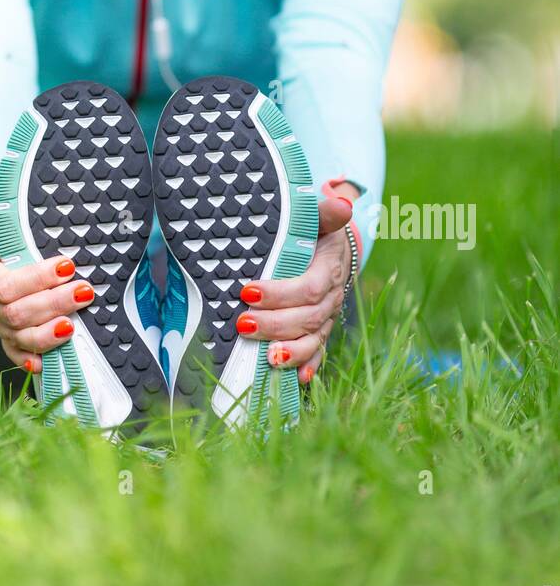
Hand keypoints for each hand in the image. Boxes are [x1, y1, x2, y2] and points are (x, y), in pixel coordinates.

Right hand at [0, 206, 94, 372]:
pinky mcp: (6, 331)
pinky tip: (43, 364)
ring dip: (47, 334)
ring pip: (19, 336)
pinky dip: (28, 359)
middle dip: (53, 304)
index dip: (36, 279)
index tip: (66, 265)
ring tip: (73, 325)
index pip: (4, 285)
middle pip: (16, 313)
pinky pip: (13, 352)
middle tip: (84, 291)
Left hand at [235, 190, 355, 385]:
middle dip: (275, 324)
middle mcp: (331, 297)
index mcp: (329, 269)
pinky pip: (318, 351)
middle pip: (308, 318)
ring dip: (291, 351)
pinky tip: (298, 380)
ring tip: (268, 358)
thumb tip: (343, 205)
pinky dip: (309, 366)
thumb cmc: (317, 231)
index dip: (280, 294)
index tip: (247, 291)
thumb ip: (326, 212)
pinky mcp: (320, 329)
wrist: (333, 247)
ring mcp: (327, 316)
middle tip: (243, 324)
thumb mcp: (320, 218)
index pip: (309, 288)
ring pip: (313, 339)